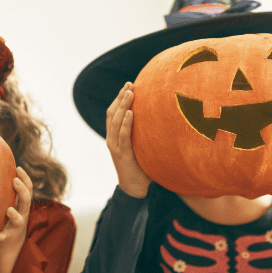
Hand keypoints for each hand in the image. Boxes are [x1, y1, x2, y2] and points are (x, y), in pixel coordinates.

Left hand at [0, 167, 32, 248]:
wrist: (13, 245)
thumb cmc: (10, 218)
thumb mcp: (13, 204)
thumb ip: (9, 191)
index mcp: (23, 204)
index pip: (29, 189)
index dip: (25, 178)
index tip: (18, 168)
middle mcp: (22, 214)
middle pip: (26, 201)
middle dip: (22, 191)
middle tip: (14, 180)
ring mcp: (16, 227)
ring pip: (18, 220)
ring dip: (14, 215)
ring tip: (8, 210)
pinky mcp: (8, 237)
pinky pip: (4, 237)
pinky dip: (0, 236)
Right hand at [106, 82, 149, 197]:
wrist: (135, 188)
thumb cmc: (141, 166)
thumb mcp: (141, 146)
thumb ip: (144, 133)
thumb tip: (159, 118)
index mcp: (114, 136)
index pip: (114, 113)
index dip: (119, 98)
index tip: (129, 86)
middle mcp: (112, 139)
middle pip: (113, 113)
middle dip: (121, 97)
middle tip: (130, 84)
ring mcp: (115, 146)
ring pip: (116, 121)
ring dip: (123, 105)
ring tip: (130, 93)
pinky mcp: (122, 154)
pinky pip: (123, 136)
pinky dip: (126, 123)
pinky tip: (131, 113)